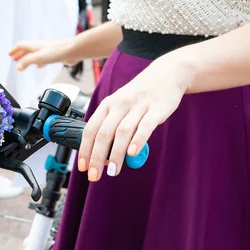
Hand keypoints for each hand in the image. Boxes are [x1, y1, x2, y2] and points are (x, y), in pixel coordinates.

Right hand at [9, 39, 77, 70]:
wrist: (71, 51)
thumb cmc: (56, 52)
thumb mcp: (38, 58)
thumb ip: (27, 62)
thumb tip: (18, 68)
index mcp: (34, 46)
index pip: (21, 45)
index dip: (14, 50)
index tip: (9, 54)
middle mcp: (39, 47)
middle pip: (26, 49)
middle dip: (19, 54)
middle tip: (13, 59)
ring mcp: (47, 51)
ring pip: (34, 54)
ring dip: (27, 58)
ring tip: (23, 63)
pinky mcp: (53, 56)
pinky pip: (43, 58)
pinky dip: (38, 62)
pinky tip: (39, 66)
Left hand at [77, 56, 193, 180]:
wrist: (167, 74)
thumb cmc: (140, 95)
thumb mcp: (120, 105)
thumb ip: (112, 127)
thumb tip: (103, 155)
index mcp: (108, 105)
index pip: (90, 129)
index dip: (85, 149)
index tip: (83, 167)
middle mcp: (120, 105)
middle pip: (103, 133)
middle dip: (97, 157)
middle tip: (95, 175)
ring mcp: (138, 106)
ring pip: (122, 132)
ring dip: (115, 154)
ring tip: (113, 171)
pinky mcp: (156, 109)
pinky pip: (145, 126)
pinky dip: (137, 141)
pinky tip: (132, 154)